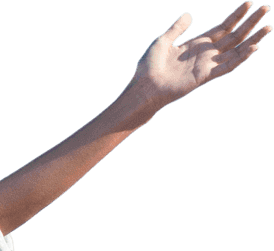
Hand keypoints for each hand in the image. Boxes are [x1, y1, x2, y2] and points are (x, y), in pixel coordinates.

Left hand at [130, 3, 270, 107]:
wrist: (143, 88)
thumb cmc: (148, 68)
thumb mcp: (162, 41)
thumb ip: (177, 28)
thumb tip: (189, 14)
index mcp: (196, 45)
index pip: (222, 28)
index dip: (236, 16)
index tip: (248, 3)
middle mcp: (204, 54)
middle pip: (234, 36)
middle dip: (250, 22)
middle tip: (266, 8)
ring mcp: (206, 65)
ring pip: (236, 50)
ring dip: (253, 39)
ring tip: (268, 26)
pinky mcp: (204, 76)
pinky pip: (227, 66)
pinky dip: (241, 58)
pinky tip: (253, 47)